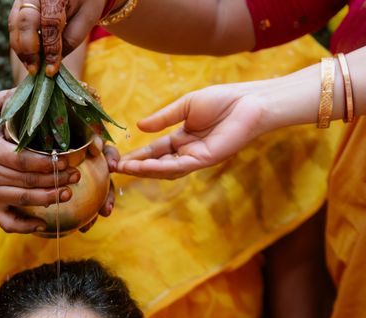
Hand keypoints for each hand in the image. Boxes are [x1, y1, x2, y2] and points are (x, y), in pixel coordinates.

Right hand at [0, 131, 81, 233]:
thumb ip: (10, 129)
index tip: (65, 160)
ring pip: (23, 199)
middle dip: (55, 179)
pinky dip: (26, 226)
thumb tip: (42, 120)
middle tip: (75, 175)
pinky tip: (43, 223)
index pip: (22, 159)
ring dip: (48, 198)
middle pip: (27, 179)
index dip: (45, 162)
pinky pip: (8, 222)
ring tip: (67, 193)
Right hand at [8, 0, 105, 76]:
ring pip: (14, 24)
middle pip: (25, 21)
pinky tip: (28, 58)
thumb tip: (52, 63)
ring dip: (21, 50)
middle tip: (35, 71)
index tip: (51, 70)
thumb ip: (70, 39)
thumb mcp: (86, 18)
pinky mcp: (18, 5)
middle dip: (29, 50)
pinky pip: (14, 25)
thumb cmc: (86, 1)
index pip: (50, 22)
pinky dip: (20, 43)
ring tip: (31, 67)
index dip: (49, 48)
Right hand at [116, 84, 268, 179]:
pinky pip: (179, 167)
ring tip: (125, 169)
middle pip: (157, 163)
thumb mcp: (186, 106)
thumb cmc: (223, 100)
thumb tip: (139, 127)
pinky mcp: (205, 160)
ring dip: (145, 170)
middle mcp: (187, 151)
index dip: (137, 155)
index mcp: (183, 138)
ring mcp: (196, 158)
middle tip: (115, 168)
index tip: (118, 159)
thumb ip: (163, 118)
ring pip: (165, 169)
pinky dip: (161, 167)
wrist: (249, 102)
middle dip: (136, 167)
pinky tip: (146, 166)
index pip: (155, 150)